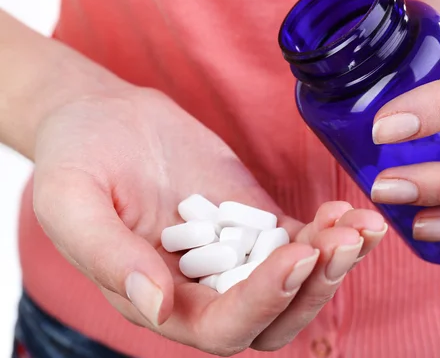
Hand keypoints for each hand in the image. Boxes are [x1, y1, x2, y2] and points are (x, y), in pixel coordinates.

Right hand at [32, 86, 385, 355]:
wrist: (106, 120)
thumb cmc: (77, 158)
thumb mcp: (71, 201)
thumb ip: (106, 254)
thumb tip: (155, 302)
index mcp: (158, 300)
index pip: (221, 327)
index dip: (262, 301)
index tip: (295, 256)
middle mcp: (204, 290)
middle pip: (275, 318)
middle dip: (315, 286)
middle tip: (344, 241)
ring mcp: (237, 257)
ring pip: (298, 284)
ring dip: (335, 263)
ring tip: (359, 225)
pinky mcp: (257, 224)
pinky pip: (302, 241)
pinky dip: (330, 233)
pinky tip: (349, 210)